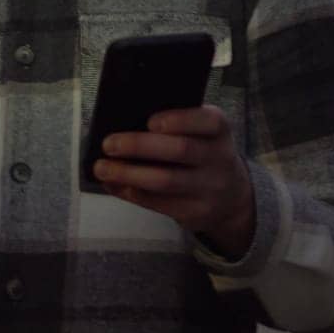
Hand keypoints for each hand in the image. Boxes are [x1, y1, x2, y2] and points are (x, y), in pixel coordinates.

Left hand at [91, 105, 255, 258]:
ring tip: (102, 168)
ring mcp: (209, 188)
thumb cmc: (203, 152)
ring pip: (165, 181)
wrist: (232, 196)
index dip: (180, 120)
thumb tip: (123, 122)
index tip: (150, 121)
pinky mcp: (195, 212)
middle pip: (180, 150)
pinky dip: (132, 193)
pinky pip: (158, 203)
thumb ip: (176, 124)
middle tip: (109, 144)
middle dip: (140, 146)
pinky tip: (114, 184)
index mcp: (219, 130)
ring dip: (128, 174)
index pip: (208, 121)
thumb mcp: (202, 133)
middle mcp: (219, 158)